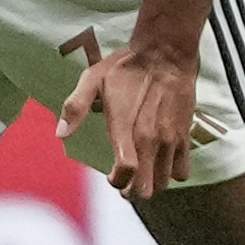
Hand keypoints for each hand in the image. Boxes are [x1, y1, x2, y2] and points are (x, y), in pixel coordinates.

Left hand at [56, 42, 198, 198]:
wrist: (165, 54)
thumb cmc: (124, 67)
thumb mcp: (92, 79)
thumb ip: (75, 107)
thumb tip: (60, 134)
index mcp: (124, 126)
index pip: (125, 171)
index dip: (117, 181)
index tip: (112, 178)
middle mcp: (149, 138)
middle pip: (146, 185)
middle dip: (133, 190)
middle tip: (125, 183)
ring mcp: (170, 139)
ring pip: (163, 182)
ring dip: (151, 183)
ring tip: (140, 175)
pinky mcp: (185, 136)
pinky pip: (183, 171)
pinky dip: (171, 174)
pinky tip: (161, 164)